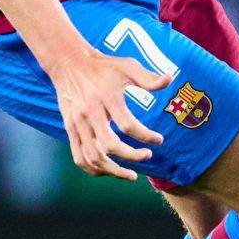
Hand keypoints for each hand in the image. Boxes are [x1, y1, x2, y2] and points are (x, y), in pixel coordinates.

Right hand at [47, 48, 171, 178]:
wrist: (69, 64)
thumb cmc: (103, 66)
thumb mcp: (127, 66)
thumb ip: (148, 77)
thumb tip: (170, 79)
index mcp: (107, 98)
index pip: (128, 125)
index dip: (146, 136)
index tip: (159, 140)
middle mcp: (90, 113)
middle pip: (110, 145)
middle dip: (131, 156)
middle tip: (148, 155)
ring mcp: (77, 123)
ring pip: (93, 157)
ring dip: (113, 171)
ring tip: (131, 175)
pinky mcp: (70, 129)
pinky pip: (79, 157)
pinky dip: (93, 169)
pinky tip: (109, 171)